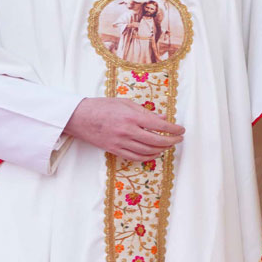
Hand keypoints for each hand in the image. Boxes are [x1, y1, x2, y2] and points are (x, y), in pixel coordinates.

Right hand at [64, 97, 184, 161]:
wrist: (79, 117)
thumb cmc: (103, 106)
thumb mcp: (126, 103)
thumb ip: (145, 112)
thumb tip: (163, 119)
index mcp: (131, 117)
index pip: (160, 126)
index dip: (174, 129)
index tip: (181, 130)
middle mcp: (127, 131)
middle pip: (156, 141)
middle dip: (171, 141)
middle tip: (179, 138)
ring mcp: (120, 143)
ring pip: (147, 151)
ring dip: (162, 149)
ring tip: (169, 145)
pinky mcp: (114, 150)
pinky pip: (135, 157)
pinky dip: (148, 157)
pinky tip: (155, 153)